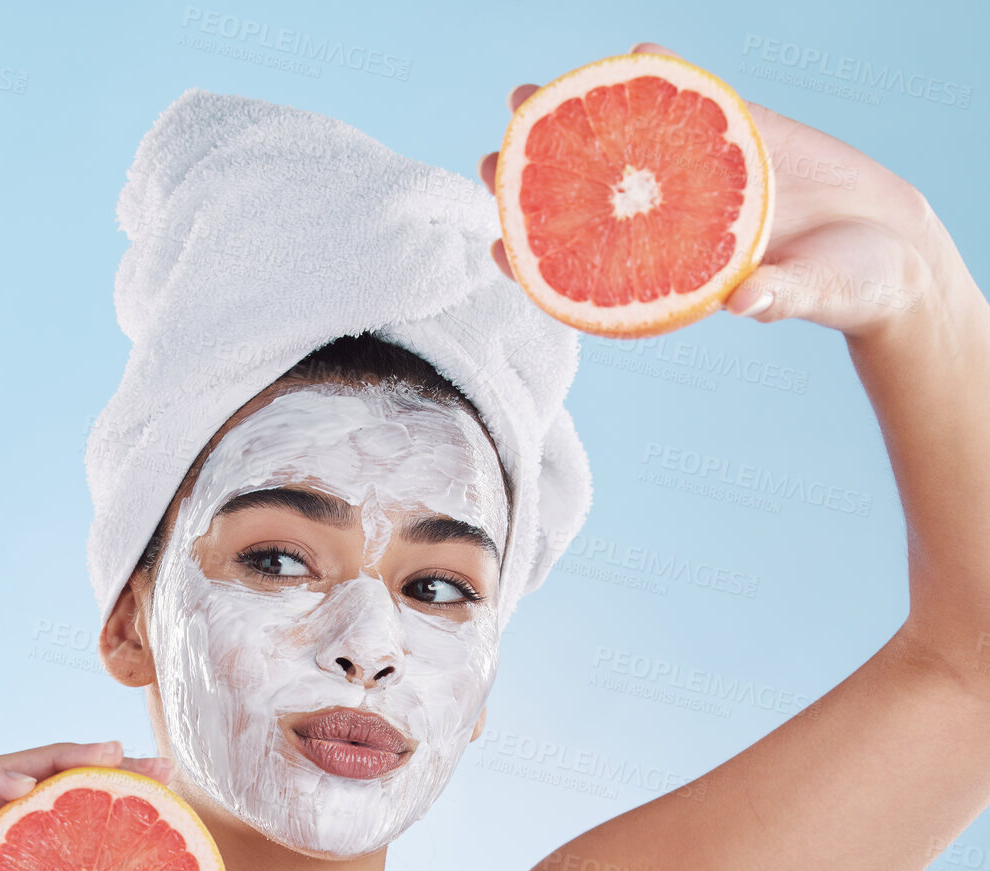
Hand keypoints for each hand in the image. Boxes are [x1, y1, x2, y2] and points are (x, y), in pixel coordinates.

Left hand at [478, 42, 946, 338]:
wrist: (891, 248)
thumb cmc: (847, 288)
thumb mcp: (814, 295)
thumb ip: (780, 299)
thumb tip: (746, 302)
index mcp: (678, 276)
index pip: (595, 273)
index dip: (543, 264)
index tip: (496, 249)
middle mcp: (678, 225)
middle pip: (594, 202)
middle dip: (538, 180)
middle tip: (491, 159)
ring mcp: (703, 175)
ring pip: (629, 143)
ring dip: (581, 118)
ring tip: (528, 95)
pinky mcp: (741, 135)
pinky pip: (692, 101)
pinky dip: (665, 75)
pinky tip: (633, 55)